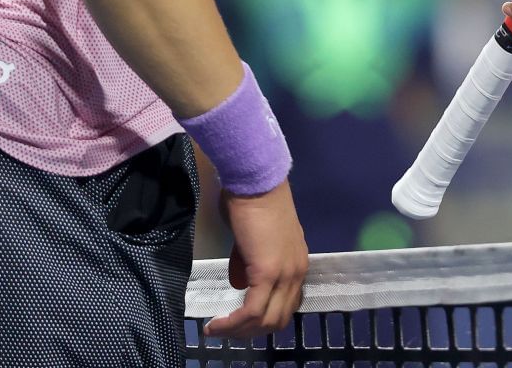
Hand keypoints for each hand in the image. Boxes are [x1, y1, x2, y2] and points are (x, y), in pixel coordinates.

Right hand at [205, 181, 307, 338]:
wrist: (255, 180)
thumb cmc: (251, 200)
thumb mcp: (252, 239)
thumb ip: (248, 263)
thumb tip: (239, 283)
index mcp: (296, 263)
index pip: (286, 304)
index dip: (264, 318)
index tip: (241, 321)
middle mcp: (297, 272)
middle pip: (278, 318)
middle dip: (251, 331)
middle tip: (227, 330)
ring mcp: (285, 274)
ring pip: (265, 320)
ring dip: (240, 331)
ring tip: (217, 330)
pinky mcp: (267, 273)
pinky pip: (251, 311)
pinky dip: (232, 324)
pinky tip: (215, 325)